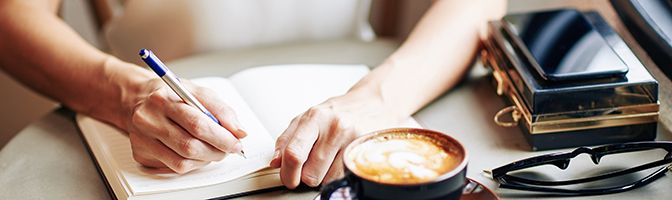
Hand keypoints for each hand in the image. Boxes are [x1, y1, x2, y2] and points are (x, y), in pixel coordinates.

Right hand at [124, 78, 246, 173]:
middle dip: (216, 151)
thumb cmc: (170, 95)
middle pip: (189, 146)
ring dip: (205, 160)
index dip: (221, 137)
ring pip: (182, 162)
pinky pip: (173, 167)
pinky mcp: (141, 154)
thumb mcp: (198, 92)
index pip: (197, 124)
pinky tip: (195, 152)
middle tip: (228, 149)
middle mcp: (148, 119)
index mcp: (163, 99)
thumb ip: (221, 110)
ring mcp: (142, 139)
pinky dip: (191, 163)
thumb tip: (238, 131)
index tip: (236, 142)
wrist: (136, 100)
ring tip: (213, 150)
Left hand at [269, 91, 403, 187]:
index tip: (288, 179)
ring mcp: (352, 140)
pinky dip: (340, 174)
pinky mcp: (365, 151)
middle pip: (310, 173)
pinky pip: (344, 178)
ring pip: (327, 179)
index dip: (287, 173)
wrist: (373, 103)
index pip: (294, 154)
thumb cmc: (338, 112)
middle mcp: (335, 127)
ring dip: (325, 175)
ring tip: (331, 158)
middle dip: (308, 175)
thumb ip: (287, 139)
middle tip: (313, 164)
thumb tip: (276, 162)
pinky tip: (342, 161)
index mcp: (314, 118)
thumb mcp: (307, 118)